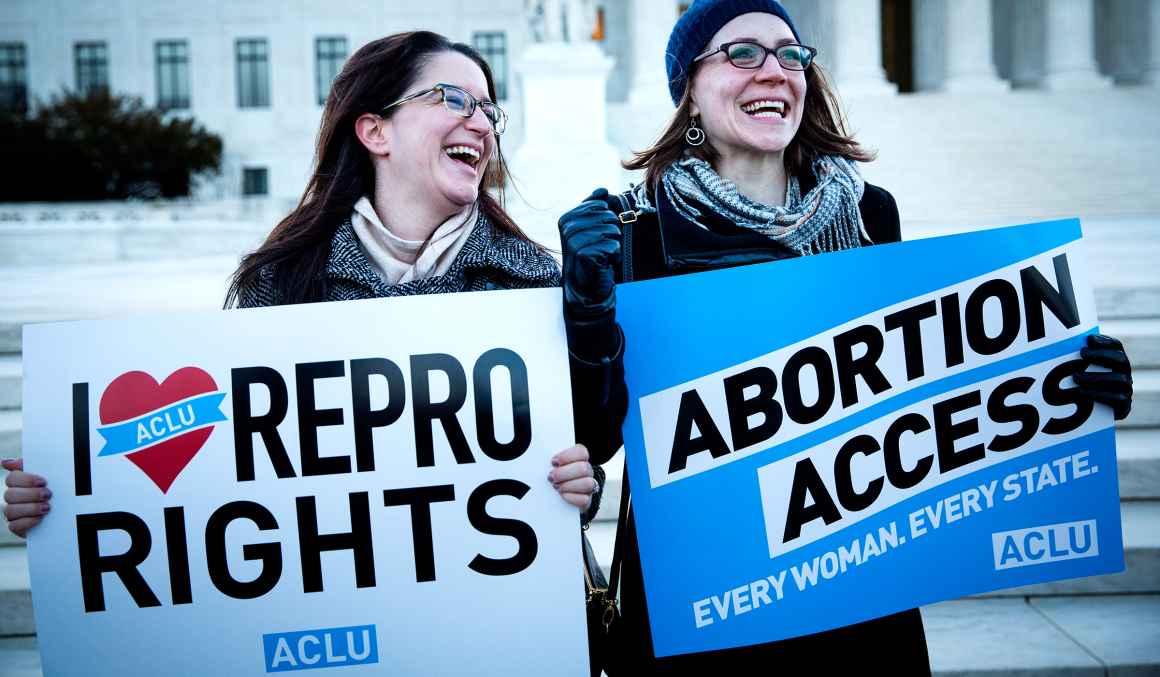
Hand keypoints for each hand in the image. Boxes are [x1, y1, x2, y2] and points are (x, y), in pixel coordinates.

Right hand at [2, 458, 50, 537]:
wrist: (70, 511)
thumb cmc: (58, 490)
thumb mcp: (49, 474)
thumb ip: (30, 465)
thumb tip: (4, 462)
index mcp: (19, 483)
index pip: (11, 479)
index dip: (26, 480)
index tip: (43, 482)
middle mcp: (13, 498)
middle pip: (9, 495)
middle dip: (30, 495)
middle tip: (48, 495)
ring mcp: (13, 513)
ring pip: (9, 510)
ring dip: (30, 508)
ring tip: (47, 508)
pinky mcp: (18, 527)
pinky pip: (14, 526)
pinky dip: (27, 522)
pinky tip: (40, 518)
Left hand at [548, 444, 597, 510]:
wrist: (558, 497)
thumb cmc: (554, 476)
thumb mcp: (553, 465)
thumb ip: (552, 461)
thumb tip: (545, 461)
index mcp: (580, 458)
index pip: (581, 452)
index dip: (567, 456)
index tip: (553, 462)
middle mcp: (587, 471)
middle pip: (584, 468)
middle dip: (564, 473)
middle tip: (551, 477)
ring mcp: (590, 486)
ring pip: (588, 484)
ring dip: (568, 485)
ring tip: (556, 487)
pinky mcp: (587, 500)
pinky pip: (584, 499)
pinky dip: (571, 497)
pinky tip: (562, 495)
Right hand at [559, 189, 620, 320]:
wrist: (585, 286)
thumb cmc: (590, 255)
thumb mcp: (589, 228)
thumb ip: (594, 207)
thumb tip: (603, 190)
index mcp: (567, 218)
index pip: (601, 205)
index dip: (605, 221)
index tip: (595, 236)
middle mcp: (568, 228)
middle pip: (609, 216)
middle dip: (611, 233)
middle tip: (599, 248)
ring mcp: (576, 242)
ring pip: (613, 230)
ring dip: (613, 245)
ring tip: (601, 255)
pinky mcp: (587, 255)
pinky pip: (614, 246)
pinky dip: (614, 257)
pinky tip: (603, 264)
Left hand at [1074, 333, 1132, 419]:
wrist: (1092, 417)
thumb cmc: (1082, 388)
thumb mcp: (1080, 371)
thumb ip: (1077, 359)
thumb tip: (1060, 344)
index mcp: (1116, 362)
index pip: (1116, 347)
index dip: (1105, 342)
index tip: (1089, 339)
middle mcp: (1124, 374)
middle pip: (1120, 359)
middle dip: (1101, 355)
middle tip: (1082, 354)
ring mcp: (1126, 390)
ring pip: (1119, 379)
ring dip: (1096, 376)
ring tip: (1076, 377)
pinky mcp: (1124, 406)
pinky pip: (1117, 399)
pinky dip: (1099, 394)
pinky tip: (1082, 392)